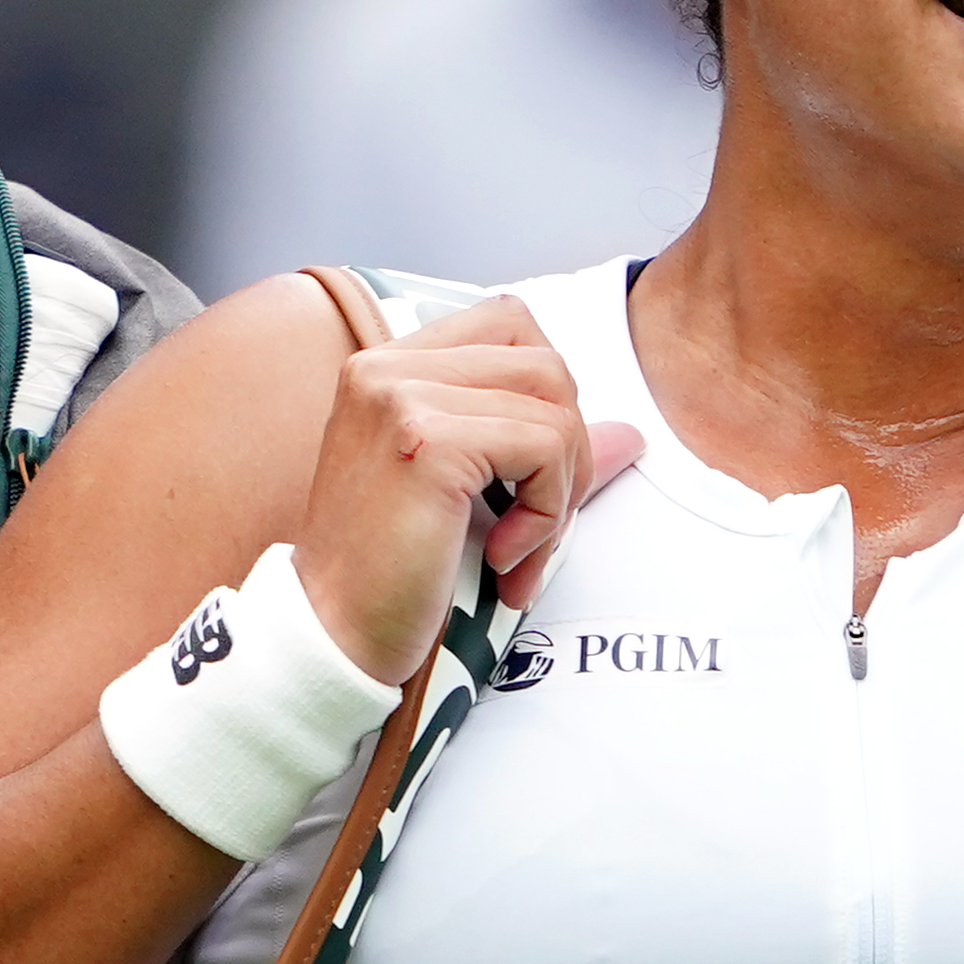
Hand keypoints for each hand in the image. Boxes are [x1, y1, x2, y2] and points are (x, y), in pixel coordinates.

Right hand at [292, 295, 635, 680]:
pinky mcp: (428, 441)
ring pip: (554, 403)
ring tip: (521, 546)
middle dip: (569, 444)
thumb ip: (539, 451)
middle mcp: (386, 368)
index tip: (527, 476)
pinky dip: (545, 512)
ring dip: (561, 486)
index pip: (510, 326)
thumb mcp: (470, 495)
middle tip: (540, 519)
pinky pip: (545, 447)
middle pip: (544, 360)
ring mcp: (402, 397)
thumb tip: (631, 435)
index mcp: (387, 369)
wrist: (332, 637)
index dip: (547, 399)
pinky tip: (502, 557)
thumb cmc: (392, 574)